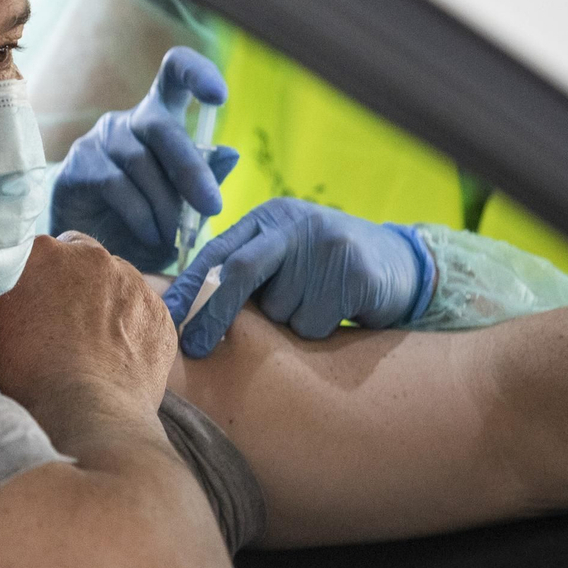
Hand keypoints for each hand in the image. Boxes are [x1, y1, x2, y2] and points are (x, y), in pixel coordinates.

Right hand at [0, 233, 175, 414]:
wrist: (85, 413)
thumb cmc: (27, 375)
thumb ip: (0, 297)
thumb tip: (4, 292)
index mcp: (41, 252)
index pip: (41, 251)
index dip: (38, 278)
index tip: (35, 302)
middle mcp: (89, 256)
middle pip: (81, 258)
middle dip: (74, 281)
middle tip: (62, 322)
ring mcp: (131, 281)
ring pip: (116, 283)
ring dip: (105, 302)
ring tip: (91, 345)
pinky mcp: (159, 312)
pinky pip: (142, 313)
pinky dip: (131, 329)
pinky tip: (116, 358)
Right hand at [49, 47, 240, 272]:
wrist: (94, 252)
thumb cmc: (143, 223)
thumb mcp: (183, 206)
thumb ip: (205, 181)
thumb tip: (230, 153)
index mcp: (158, 118)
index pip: (173, 73)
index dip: (197, 74)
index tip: (219, 97)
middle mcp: (127, 122)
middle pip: (162, 127)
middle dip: (191, 169)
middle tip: (212, 208)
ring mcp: (98, 140)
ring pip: (141, 162)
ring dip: (165, 205)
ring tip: (174, 238)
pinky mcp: (77, 165)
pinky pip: (116, 183)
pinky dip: (141, 214)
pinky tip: (150, 235)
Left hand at [163, 197, 433, 357]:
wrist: (401, 263)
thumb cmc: (323, 269)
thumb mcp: (282, 257)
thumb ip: (243, 272)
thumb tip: (186, 312)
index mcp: (268, 218)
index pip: (216, 251)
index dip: (188, 286)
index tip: (166, 316)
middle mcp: (294, 224)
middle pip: (239, 272)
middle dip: (213, 314)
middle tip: (195, 348)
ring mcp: (326, 244)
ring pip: (278, 311)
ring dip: (287, 324)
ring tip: (314, 305)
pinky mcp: (354, 272)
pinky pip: (312, 323)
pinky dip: (317, 330)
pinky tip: (339, 311)